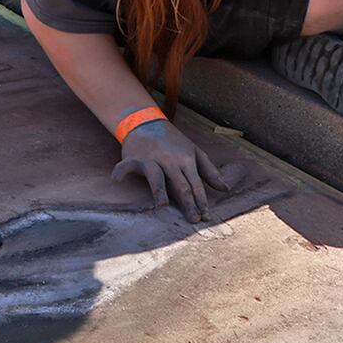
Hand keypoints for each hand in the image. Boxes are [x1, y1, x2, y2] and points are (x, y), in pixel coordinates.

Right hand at [111, 120, 230, 222]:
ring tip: (163, 205)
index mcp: (186, 160)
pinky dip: (120, 172)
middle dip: (188, 203)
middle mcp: (170, 160)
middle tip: (193, 220)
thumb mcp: (194, 152)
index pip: (196, 184)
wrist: (147, 122)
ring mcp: (151, 158)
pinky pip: (126, 166)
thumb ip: (209, 171)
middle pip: (180, 185)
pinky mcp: (134, 157)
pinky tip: (117, 181)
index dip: (202, 201)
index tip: (207, 217)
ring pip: (157, 177)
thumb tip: (226, 188)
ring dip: (159, 190)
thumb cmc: (173, 142)